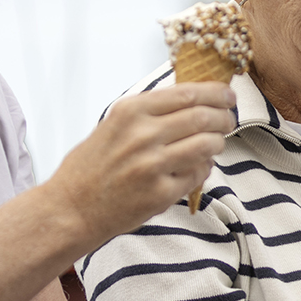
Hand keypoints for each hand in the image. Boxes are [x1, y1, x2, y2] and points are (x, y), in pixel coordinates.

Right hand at [47, 83, 234, 240]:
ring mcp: (153, 165)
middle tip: (228, 119)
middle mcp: (142, 135)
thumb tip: (194, 98)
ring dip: (218, 142)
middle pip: (203, 116)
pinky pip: (198, 174)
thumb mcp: (114, 124)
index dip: (215, 92)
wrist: (72, 207)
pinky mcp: (161, 193)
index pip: (188, 92)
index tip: (226, 95)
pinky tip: (196, 167)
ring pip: (207, 144)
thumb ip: (150, 111)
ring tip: (215, 144)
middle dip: (224, 116)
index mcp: (131, 111)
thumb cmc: (92, 166)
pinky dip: (203, 168)